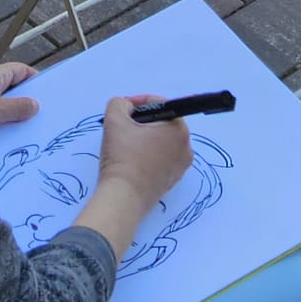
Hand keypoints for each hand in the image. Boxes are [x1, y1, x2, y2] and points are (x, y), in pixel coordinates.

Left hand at [0, 62, 40, 130]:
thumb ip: (17, 108)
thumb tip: (35, 105)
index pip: (21, 70)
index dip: (34, 80)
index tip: (46, 93)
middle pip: (13, 87)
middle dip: (24, 100)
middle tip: (37, 115)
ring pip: (2, 102)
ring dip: (11, 113)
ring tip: (23, 127)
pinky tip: (4, 132)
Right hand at [71, 95, 194, 258]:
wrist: (123, 199)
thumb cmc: (122, 157)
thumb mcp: (114, 121)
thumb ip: (119, 104)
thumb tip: (126, 106)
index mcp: (179, 129)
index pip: (158, 104)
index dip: (137, 102)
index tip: (123, 108)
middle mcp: (186, 146)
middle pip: (161, 123)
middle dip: (141, 121)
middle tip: (122, 125)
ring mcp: (180, 166)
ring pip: (160, 141)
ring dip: (143, 138)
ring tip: (124, 143)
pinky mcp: (172, 181)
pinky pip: (160, 159)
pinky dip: (147, 154)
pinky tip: (130, 159)